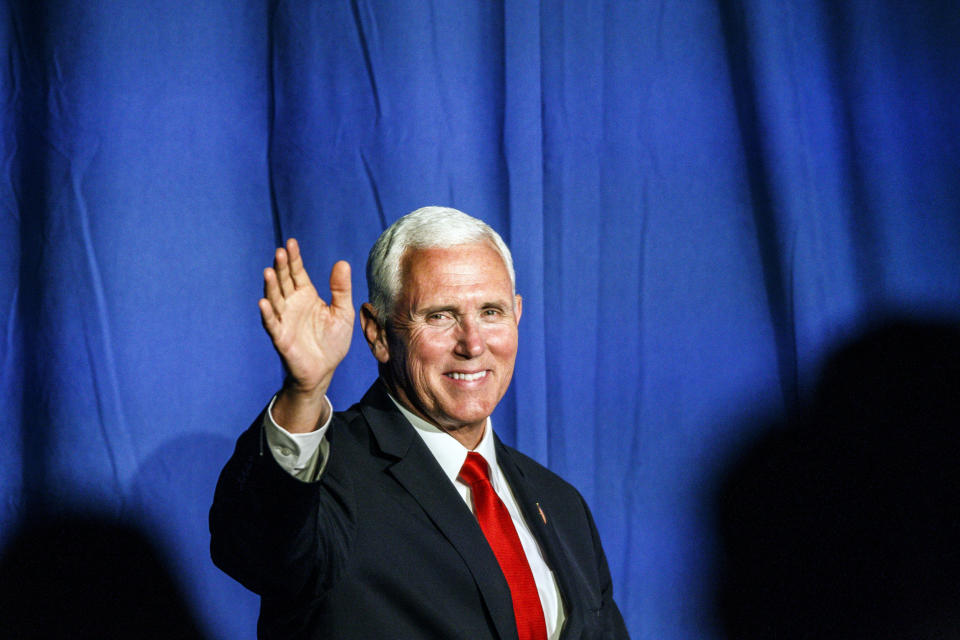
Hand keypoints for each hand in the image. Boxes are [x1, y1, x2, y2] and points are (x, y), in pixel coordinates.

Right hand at [259, 239, 353, 430]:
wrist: (324, 370)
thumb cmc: (332, 340)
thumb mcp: (343, 312)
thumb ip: (341, 289)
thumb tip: (342, 262)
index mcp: (306, 295)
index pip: (298, 273)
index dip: (294, 259)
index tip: (291, 243)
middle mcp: (292, 304)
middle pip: (284, 282)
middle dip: (282, 267)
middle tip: (280, 252)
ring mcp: (284, 320)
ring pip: (275, 299)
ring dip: (271, 286)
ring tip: (270, 272)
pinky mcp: (281, 337)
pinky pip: (272, 324)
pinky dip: (267, 314)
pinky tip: (263, 302)